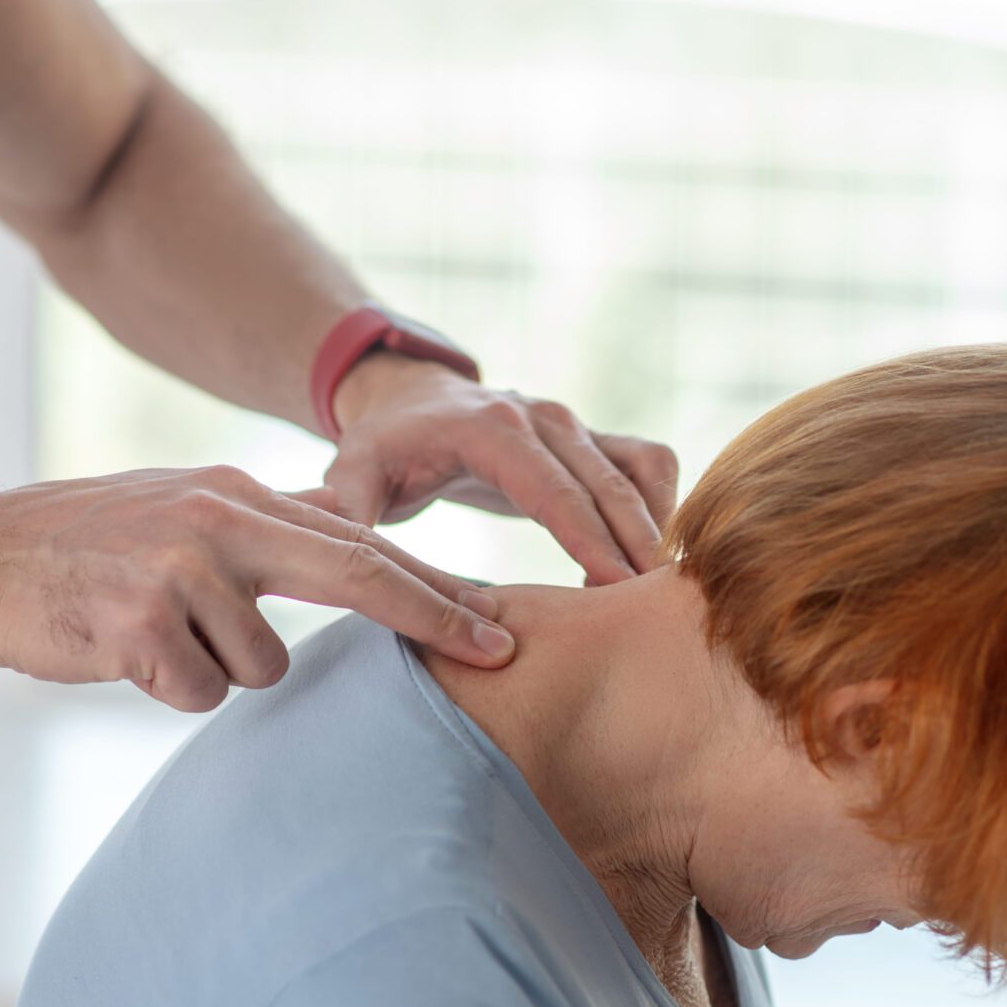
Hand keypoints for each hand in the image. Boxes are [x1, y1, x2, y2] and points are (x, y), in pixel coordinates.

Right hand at [0, 466, 515, 711]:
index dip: (435, 585)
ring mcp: (182, 571)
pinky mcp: (139, 624)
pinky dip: (170, 689)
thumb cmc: (90, 546)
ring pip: (261, 667)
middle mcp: (221, 522)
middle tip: (499, 652)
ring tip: (157, 635)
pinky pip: (198, 692)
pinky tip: (124, 653)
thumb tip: (354, 530)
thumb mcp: (186, 510)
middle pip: (358, 575)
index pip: (362, 543)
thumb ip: (270, 525)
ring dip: (219, 670)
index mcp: (239, 495)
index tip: (499, 617)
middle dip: (434, 618)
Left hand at [321, 351, 679, 584]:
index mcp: (493, 430)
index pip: (555, 490)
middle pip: (609, 486)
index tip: (619, 587)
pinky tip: (651, 563)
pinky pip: (649, 464)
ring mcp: (575, 424)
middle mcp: (545, 418)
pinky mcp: (593, 437)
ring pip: (642, 471)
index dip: (590, 539)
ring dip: (659, 528)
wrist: (411, 398)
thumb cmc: (383, 445)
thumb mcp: (353, 473)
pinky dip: (664, 508)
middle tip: (660, 608)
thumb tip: (342, 560)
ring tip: (658, 594)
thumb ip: (350, 511)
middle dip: (639, 545)